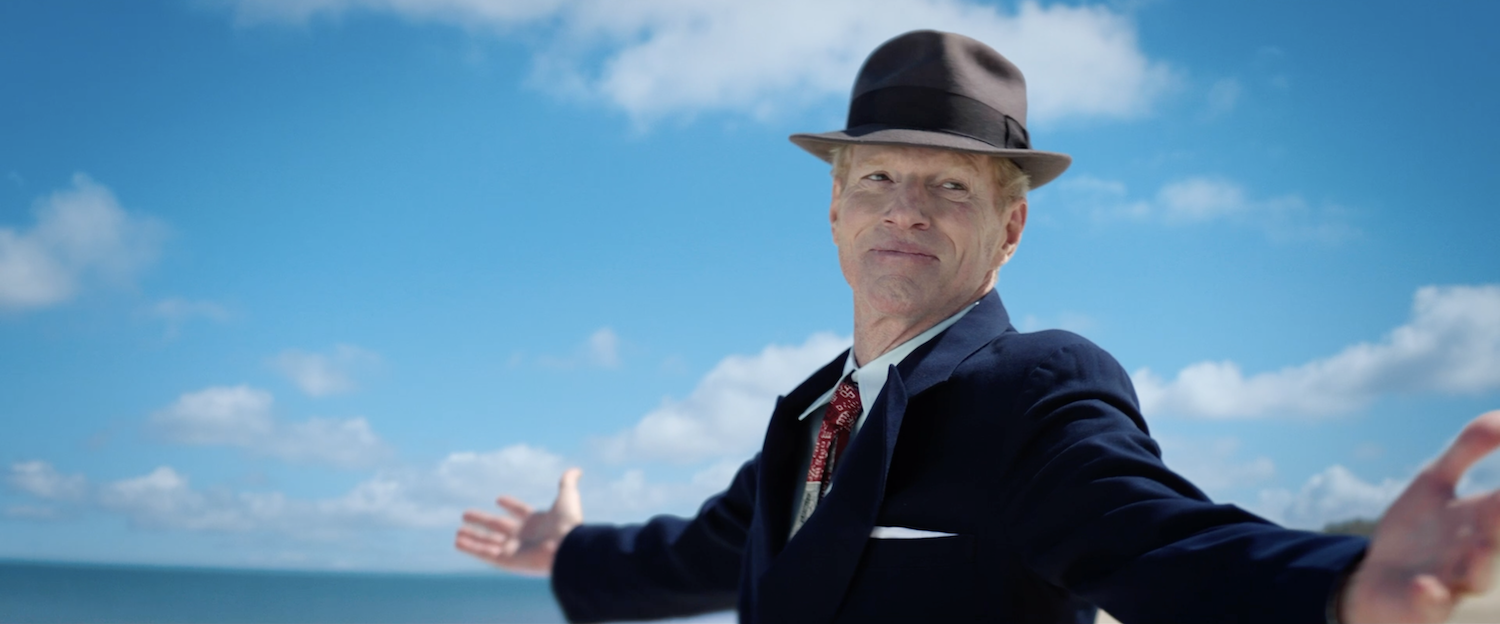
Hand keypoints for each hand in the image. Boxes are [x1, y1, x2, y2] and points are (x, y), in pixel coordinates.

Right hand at [455, 467, 583, 575]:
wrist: (568, 548)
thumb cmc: (568, 524)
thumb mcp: (567, 498)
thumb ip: (567, 483)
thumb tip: (577, 469)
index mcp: (537, 522)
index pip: (520, 512)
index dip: (511, 505)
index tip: (499, 499)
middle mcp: (524, 537)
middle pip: (498, 528)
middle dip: (482, 522)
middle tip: (465, 515)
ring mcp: (515, 550)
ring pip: (488, 543)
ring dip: (472, 538)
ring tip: (457, 533)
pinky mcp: (508, 561)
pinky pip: (486, 554)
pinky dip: (471, 548)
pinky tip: (458, 541)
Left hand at [1342, 411, 1499, 622]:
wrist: (1378, 582)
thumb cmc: (1419, 531)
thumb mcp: (1435, 483)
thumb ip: (1467, 449)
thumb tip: (1499, 416)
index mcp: (1486, 520)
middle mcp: (1477, 552)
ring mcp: (1451, 580)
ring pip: (1477, 575)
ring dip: (1482, 561)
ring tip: (1481, 543)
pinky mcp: (1420, 603)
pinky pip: (1430, 605)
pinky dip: (1430, 598)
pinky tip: (1425, 586)